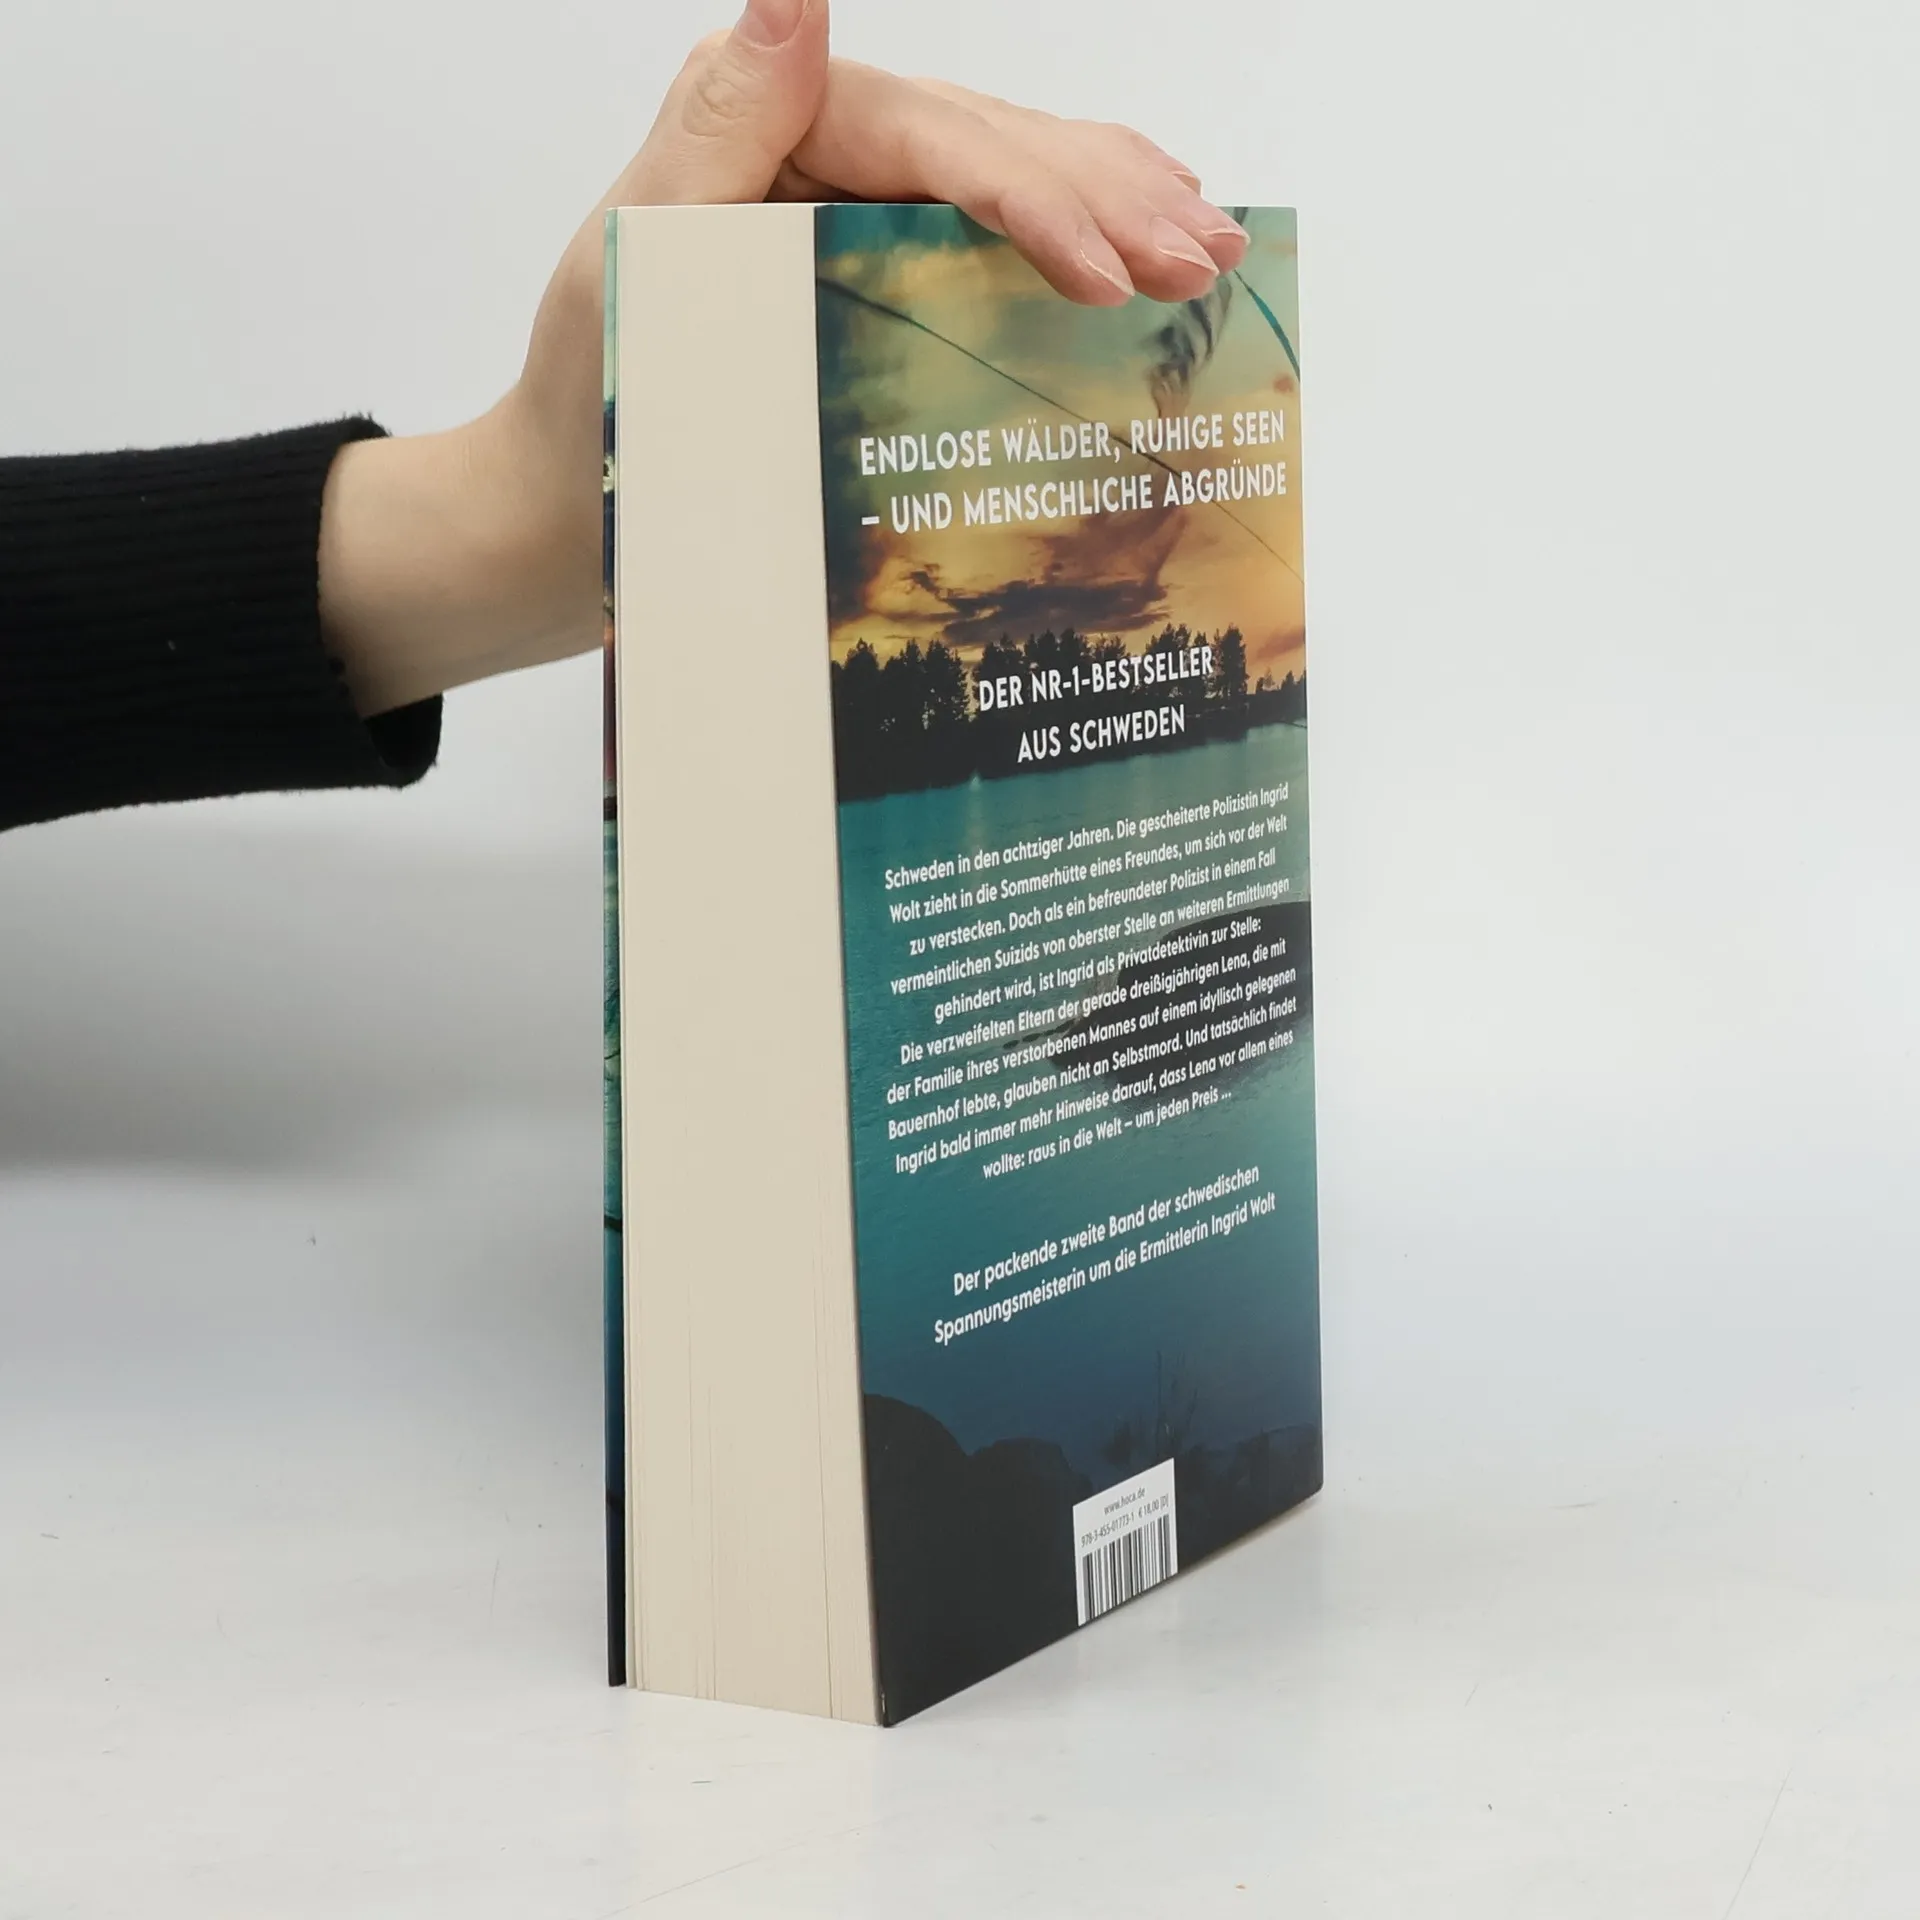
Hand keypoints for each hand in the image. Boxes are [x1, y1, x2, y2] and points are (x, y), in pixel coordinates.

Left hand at [320, 0, 1248, 715]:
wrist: (571, 517)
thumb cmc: (591, 405)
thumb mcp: (636, 260)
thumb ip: (720, 131)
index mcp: (778, 129)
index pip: (936, 141)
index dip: (1035, 199)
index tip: (1112, 279)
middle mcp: (828, 154)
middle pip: (995, 149)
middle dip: (1110, 201)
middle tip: (1206, 257)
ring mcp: (862, 215)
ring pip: (1014, 183)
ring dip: (1121, 208)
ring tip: (1212, 244)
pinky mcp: (881, 280)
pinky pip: (992, 243)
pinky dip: (1074, 239)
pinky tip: (1141, 243)